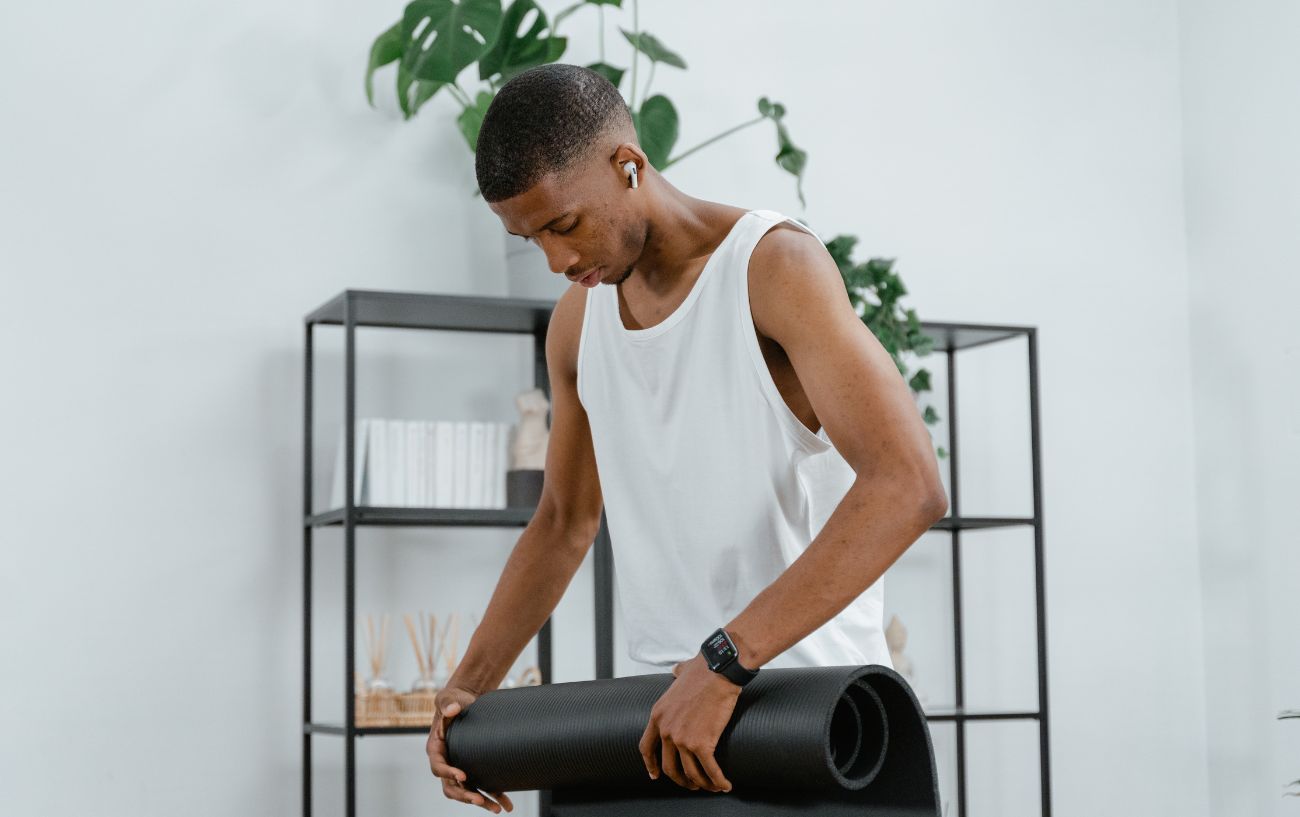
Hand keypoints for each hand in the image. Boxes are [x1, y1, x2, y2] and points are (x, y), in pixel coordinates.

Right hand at [426, 685, 513, 812]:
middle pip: (451, 786)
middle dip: (465, 795)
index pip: (438, 767)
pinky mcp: (472, 769)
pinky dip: (491, 796)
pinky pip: (480, 787)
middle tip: (478, 800)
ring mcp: (459, 768)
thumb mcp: (448, 699)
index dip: (448, 774)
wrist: (466, 703)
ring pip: (466, 792)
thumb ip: (447, 703)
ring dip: (480, 801)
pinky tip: (504, 804)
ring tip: (496, 808)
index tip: (463, 776)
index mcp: (436, 749)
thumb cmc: (454, 700)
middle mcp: (446, 762)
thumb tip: (453, 709)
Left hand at [638, 654, 740, 792]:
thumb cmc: (703, 670)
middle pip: (668, 767)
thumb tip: (677, 669)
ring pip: (690, 773)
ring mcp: (683, 739)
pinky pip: (709, 770)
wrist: (718, 671)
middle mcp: (666, 730)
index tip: (655, 774)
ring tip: (711, 786)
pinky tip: (725, 785)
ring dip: (701, 784)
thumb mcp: (681, 672)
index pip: (646, 747)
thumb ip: (676, 674)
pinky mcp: (702, 743)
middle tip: (690, 784)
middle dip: (680, 780)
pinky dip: (718, 781)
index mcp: (658, 715)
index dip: (650, 764)